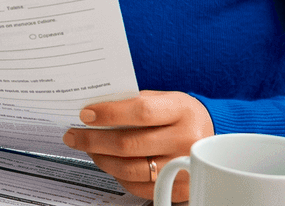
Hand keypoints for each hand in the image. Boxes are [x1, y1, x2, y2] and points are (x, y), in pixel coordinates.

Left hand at [61, 90, 213, 200]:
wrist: (211, 134)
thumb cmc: (179, 114)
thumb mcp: (164, 98)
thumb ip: (133, 102)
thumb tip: (93, 111)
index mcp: (181, 110)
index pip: (141, 111)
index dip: (109, 113)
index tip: (85, 114)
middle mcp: (186, 139)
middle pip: (130, 144)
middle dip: (94, 140)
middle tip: (74, 135)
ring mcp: (183, 166)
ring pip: (130, 168)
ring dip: (101, 159)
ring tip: (87, 149)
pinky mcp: (179, 187)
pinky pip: (139, 186)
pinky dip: (117, 175)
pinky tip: (108, 163)